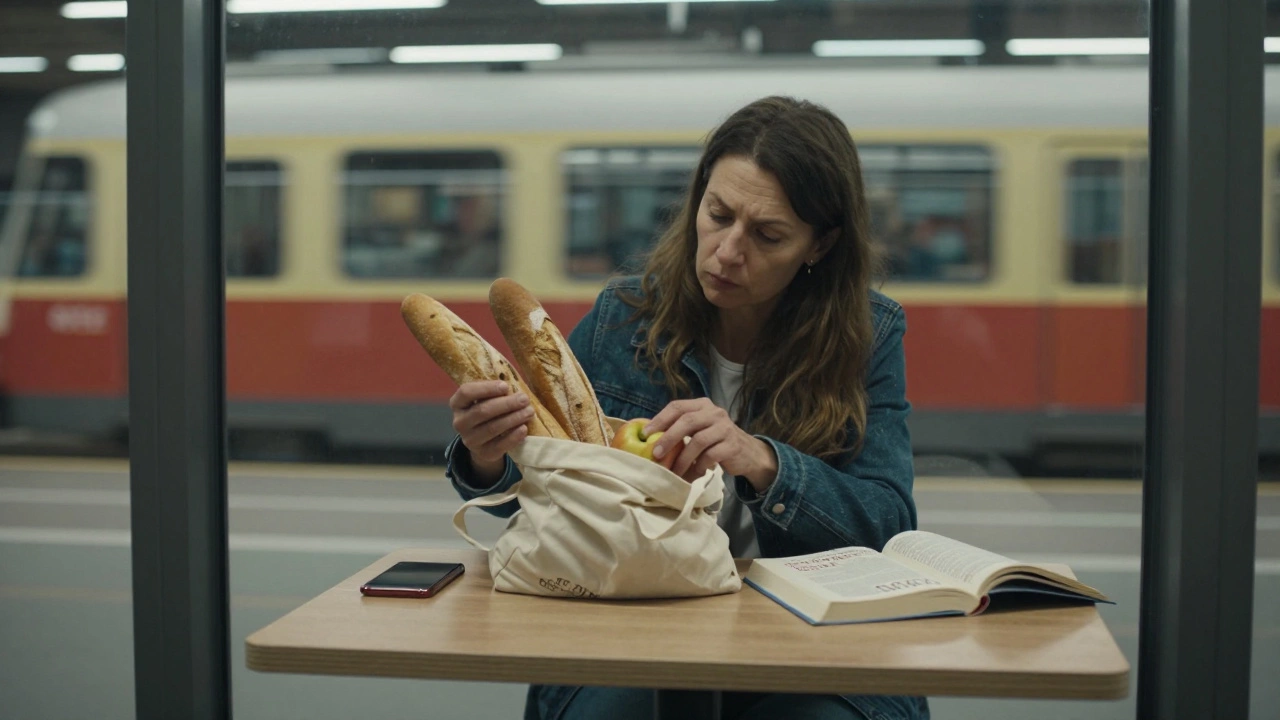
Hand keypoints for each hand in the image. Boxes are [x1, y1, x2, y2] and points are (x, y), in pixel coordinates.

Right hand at [449, 381, 534, 481]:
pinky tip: (524, 428)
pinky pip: (499, 445)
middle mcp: (459, 422)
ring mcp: (470, 440)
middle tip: (524, 399)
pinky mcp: (483, 453)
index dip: (487, 388)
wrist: (484, 441)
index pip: (466, 392)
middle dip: (506, 404)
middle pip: (482, 411)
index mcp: (457, 403)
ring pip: (492, 428)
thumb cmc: (487, 411)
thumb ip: (494, 391)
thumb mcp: (484, 399)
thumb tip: (515, 385)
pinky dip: (513, 437)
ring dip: (513, 418)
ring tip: (529, 411)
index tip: (506, 386)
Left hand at [646, 399, 777, 489]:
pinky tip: (693, 474)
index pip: (677, 406)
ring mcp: (725, 428)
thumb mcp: (699, 429)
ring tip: (674, 472)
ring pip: (698, 441)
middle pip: (687, 421)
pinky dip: (698, 467)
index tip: (646, 434)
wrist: (747, 453)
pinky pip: (710, 456)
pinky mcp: (732, 445)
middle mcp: (715, 412)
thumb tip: (650, 439)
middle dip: (668, 438)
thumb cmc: (715, 441)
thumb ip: (681, 429)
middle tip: (656, 454)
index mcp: (702, 405)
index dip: (660, 420)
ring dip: (682, 459)